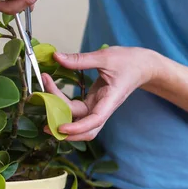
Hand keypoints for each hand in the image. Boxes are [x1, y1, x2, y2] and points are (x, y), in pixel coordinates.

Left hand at [43, 46, 159, 140]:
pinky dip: (64, 108)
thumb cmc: (129, 62)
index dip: (77, 127)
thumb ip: (80, 59)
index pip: (95, 120)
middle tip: (45, 124)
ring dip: (62, 119)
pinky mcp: (93, 103)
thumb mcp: (104, 57)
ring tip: (45, 108)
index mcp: (111, 99)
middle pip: (85, 129)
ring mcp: (98, 107)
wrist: (142, 66)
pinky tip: (52, 99)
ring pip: (79, 121)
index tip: (61, 127)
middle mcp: (103, 108)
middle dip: (66, 131)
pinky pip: (77, 111)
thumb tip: (57, 57)